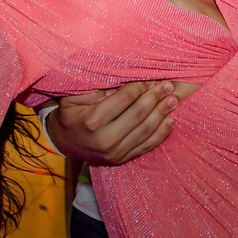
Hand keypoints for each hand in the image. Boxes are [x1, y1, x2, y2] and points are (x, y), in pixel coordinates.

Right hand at [46, 80, 181, 164]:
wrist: (64, 143)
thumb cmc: (71, 114)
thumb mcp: (73, 98)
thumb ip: (95, 89)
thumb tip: (121, 82)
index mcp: (93, 120)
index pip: (124, 99)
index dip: (140, 87)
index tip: (151, 78)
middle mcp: (105, 139)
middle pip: (138, 115)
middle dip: (155, 98)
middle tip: (168, 86)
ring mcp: (115, 153)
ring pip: (145, 131)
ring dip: (162, 114)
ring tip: (173, 100)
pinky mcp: (121, 160)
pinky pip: (146, 146)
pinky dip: (161, 134)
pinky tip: (170, 121)